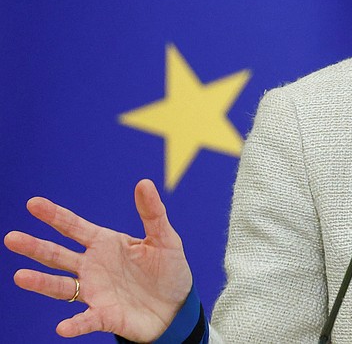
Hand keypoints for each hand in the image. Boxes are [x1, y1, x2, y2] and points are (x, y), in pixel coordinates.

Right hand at [4, 179, 193, 339]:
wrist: (177, 307)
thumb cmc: (168, 270)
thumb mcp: (165, 238)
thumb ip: (153, 213)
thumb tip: (144, 183)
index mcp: (104, 244)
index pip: (74, 227)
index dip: (54, 215)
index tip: (33, 203)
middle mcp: (92, 267)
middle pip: (58, 255)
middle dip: (35, 247)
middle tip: (11, 238)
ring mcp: (95, 292)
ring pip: (61, 286)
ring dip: (41, 283)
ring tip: (20, 277)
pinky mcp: (104, 316)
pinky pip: (86, 320)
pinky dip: (75, 324)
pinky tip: (63, 327)